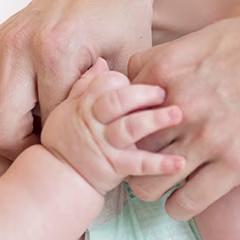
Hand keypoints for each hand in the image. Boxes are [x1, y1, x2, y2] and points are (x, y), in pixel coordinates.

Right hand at [0, 0, 162, 158]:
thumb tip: (100, 151)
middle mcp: (17, 46)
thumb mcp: (129, 67)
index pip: (45, 130)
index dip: (64, 148)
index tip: (78, 145)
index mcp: (55, 52)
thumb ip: (112, 107)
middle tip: (47, 143)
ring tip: (20, 124)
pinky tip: (4, 104)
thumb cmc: (123, 28)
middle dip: (22, 148)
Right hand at [41, 59, 185, 193]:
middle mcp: (96, 122)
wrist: (59, 177)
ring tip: (177, 114)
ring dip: (155, 120)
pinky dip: (160, 164)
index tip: (140, 80)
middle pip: (119, 101)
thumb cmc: (64, 141)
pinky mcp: (116, 166)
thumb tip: (101, 62)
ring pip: (131, 127)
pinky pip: (139, 164)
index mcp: (85, 105)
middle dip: (143, 93)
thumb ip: (85, 86)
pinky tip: (180, 161)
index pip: (106, 83)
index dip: (125, 80)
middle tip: (164, 92)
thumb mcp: (66, 109)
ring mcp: (106, 144)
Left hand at [125, 2, 239, 219]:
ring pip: (147, 182)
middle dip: (129, 153)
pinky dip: (180, 207)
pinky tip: (185, 203)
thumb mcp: (215, 31)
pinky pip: (188, 202)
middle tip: (140, 160)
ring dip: (149, 186)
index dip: (126, 114)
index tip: (137, 123)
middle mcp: (178, 105)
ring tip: (160, 186)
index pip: (117, 101)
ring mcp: (207, 137)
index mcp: (168, 67)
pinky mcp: (238, 164)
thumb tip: (166, 67)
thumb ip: (182, 54)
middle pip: (126, 143)